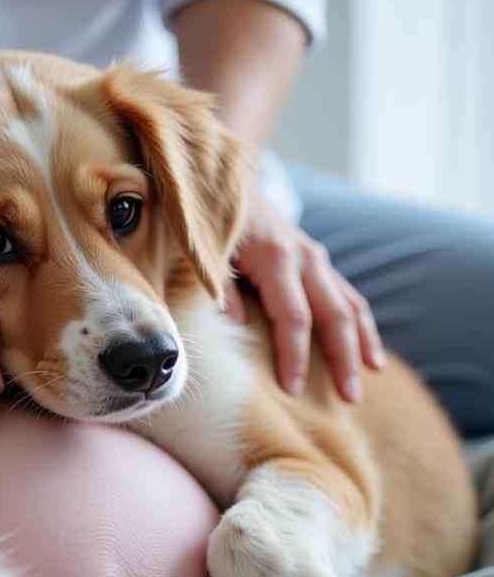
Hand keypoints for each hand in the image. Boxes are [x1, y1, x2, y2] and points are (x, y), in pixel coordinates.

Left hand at [225, 187, 384, 400]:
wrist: (228, 178)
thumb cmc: (211, 219)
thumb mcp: (206, 251)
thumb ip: (221, 288)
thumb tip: (238, 327)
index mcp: (277, 257)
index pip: (294, 318)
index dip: (294, 356)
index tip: (293, 390)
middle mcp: (305, 257)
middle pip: (333, 316)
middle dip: (341, 360)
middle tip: (347, 399)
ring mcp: (316, 258)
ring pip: (349, 306)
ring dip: (359, 347)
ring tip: (364, 384)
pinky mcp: (319, 262)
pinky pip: (348, 297)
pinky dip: (361, 327)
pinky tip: (370, 356)